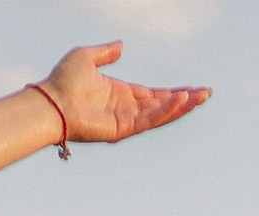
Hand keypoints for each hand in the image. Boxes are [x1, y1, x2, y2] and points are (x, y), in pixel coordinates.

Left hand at [37, 42, 209, 144]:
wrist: (51, 102)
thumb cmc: (63, 80)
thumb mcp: (85, 56)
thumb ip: (105, 52)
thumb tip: (121, 44)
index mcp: (121, 93)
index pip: (155, 94)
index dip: (174, 92)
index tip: (193, 90)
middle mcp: (127, 108)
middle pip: (164, 104)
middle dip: (186, 100)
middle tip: (206, 94)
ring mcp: (127, 120)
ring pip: (162, 113)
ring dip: (182, 106)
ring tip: (200, 97)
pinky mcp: (124, 128)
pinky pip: (150, 119)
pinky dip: (166, 110)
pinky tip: (179, 100)